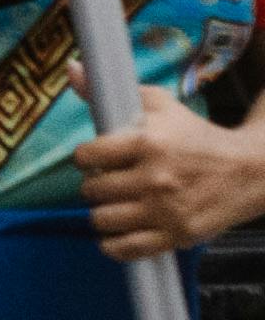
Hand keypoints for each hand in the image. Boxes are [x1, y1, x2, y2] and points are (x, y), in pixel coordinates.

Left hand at [84, 101, 264, 258]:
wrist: (249, 171)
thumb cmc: (197, 135)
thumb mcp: (159, 105)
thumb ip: (109, 92)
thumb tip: (72, 70)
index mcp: (148, 143)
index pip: (87, 155)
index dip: (85, 158)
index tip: (94, 159)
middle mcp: (155, 178)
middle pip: (92, 190)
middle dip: (95, 185)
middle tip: (109, 182)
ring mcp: (166, 210)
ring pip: (103, 220)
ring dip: (102, 213)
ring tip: (115, 204)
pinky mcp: (177, 235)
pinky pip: (126, 249)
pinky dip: (113, 245)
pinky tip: (116, 234)